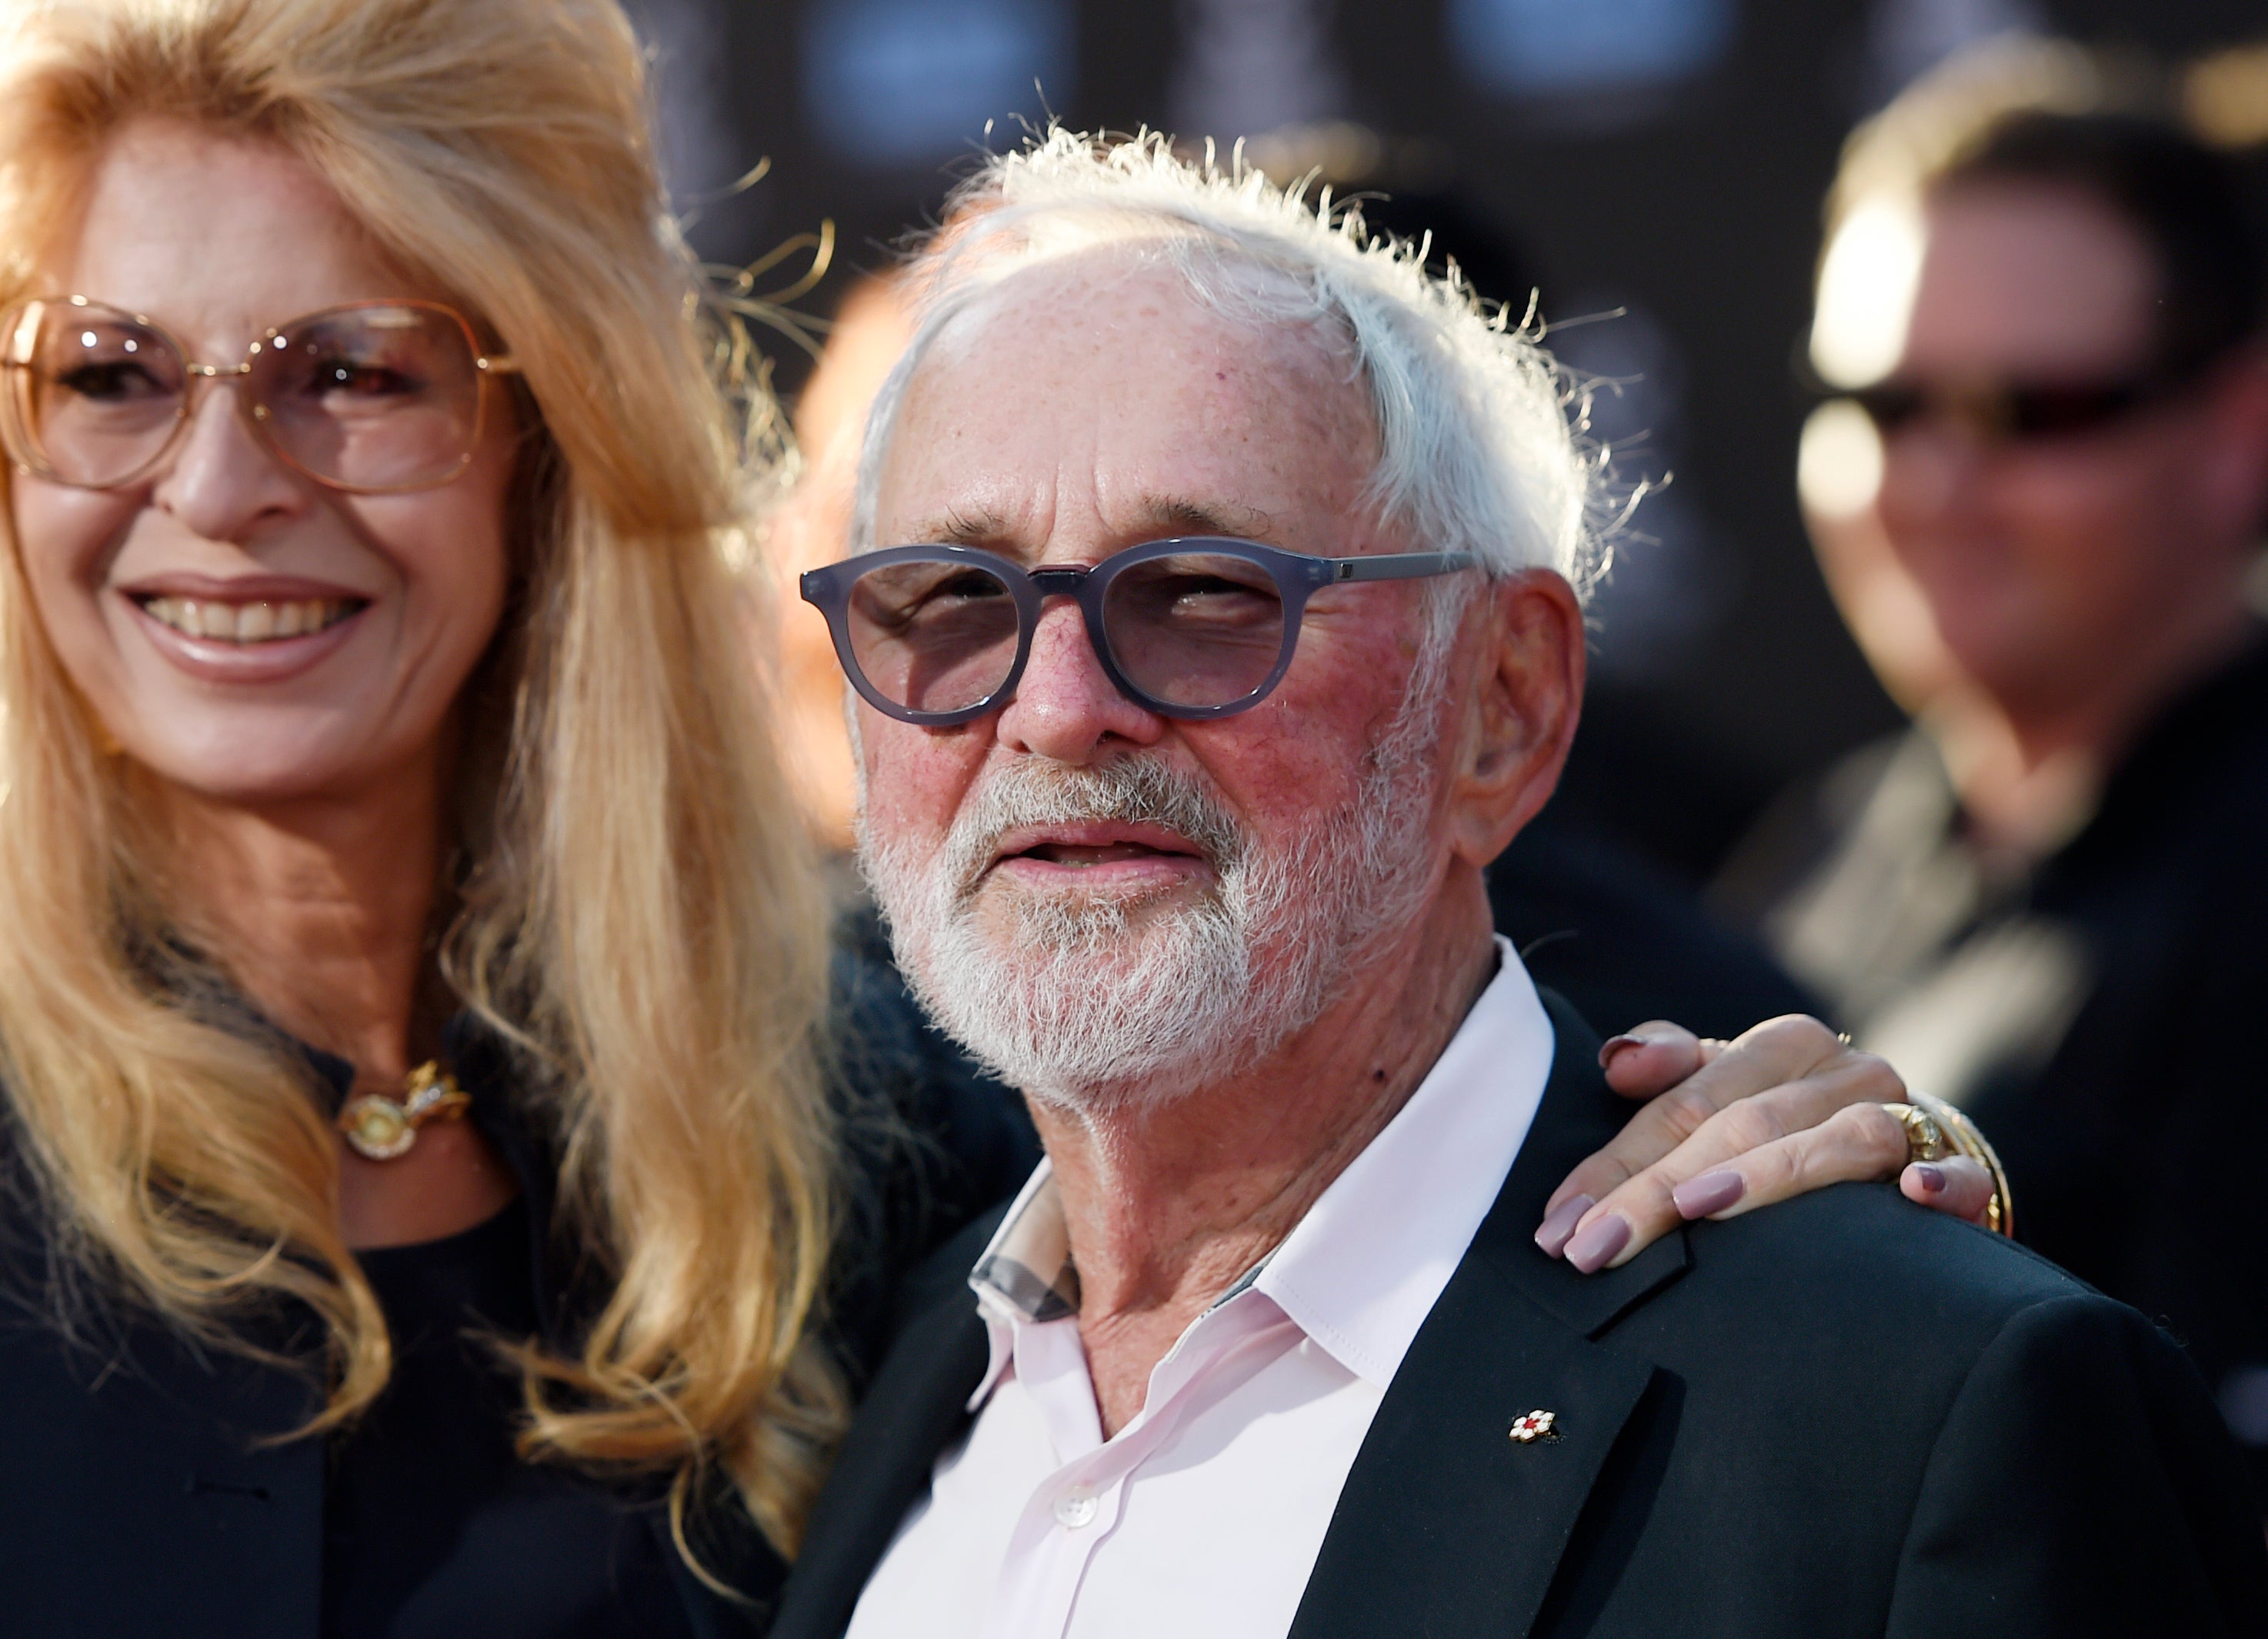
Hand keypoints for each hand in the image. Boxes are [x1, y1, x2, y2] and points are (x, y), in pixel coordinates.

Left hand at [1534, 1016, 2000, 1272]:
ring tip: (1699, 1210)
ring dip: (1770, 1174)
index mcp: (1781, 1047)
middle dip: (1657, 1190)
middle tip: (1593, 1250)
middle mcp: (1844, 1071)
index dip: (1613, 1165)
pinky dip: (1943, 1183)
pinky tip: (1913, 1200)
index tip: (1557, 1225)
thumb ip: (1672, 1070)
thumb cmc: (1796, 1129)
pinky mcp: (1964, 1173)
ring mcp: (1909, 1119)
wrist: (1925, 1159)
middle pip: (1740, 1124)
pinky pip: (1961, 1174)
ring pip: (1837, 1140)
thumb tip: (1615, 1061)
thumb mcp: (1729, 1092)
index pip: (1682, 1103)